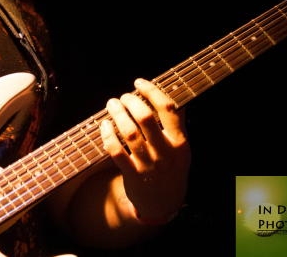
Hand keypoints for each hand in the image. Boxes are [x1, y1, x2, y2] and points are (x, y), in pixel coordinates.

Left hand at [100, 78, 190, 223]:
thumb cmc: (171, 169)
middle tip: (123, 96)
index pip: (168, 109)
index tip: (138, 82)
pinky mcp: (132, 175)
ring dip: (117, 114)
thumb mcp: (182, 149)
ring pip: (129, 133)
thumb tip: (173, 96)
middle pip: (145, 118)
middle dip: (130, 101)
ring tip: (111, 104)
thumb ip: (177, 125)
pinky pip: (116, 151)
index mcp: (180, 142)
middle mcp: (165, 153)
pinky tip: (104, 125)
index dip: (152, 91)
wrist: (163, 204)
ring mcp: (148, 165)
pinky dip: (108, 135)